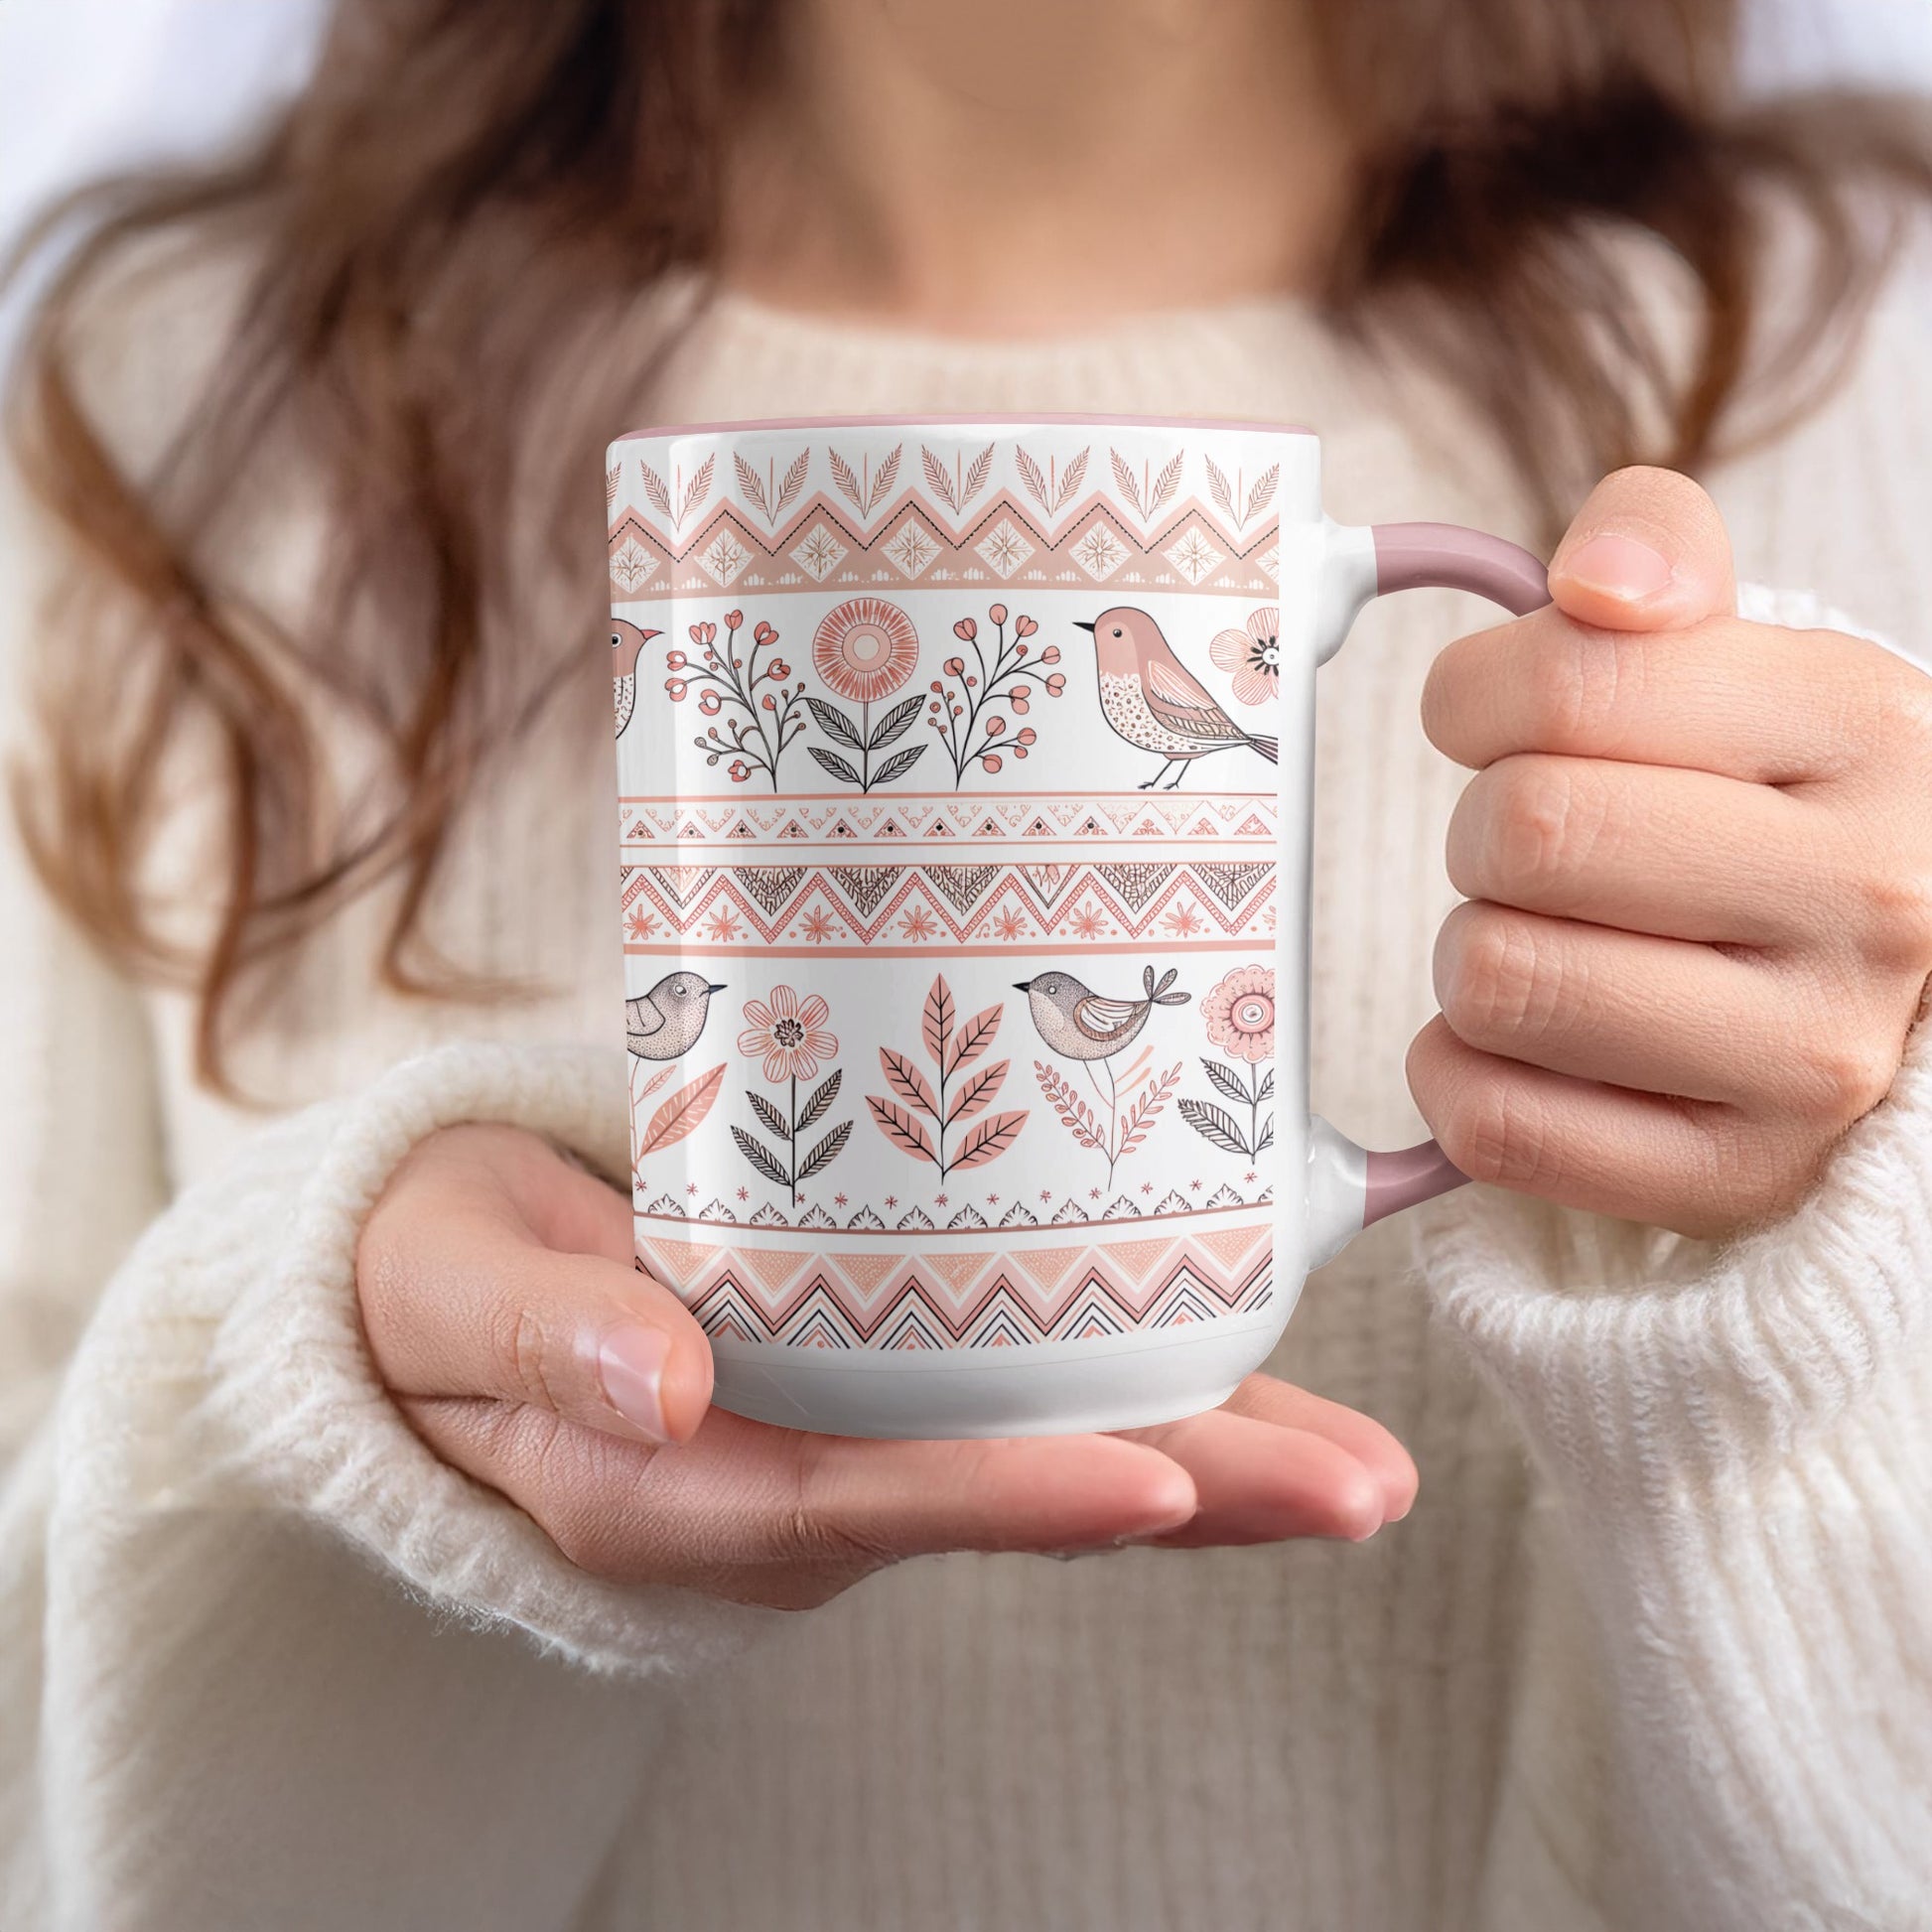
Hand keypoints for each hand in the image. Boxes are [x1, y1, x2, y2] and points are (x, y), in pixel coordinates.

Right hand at [356, 1124, 1416, 1608]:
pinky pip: (1020, 1398)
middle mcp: (790, 1485)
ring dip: (1206, 1458)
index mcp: (678, 1485)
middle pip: (1003, 1497)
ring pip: (1040, 1456)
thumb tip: (655, 1382)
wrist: (445, 1284)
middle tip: (1360, 1490)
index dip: (1007, 1497)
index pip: (862, 1500)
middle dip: (1187, 1497)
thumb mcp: (450, 1288)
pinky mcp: (874, 1385)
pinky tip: (1250, 1362)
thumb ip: (539, 1334)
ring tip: (1364, 1462)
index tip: (1152, 1482)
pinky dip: (1140, 1386)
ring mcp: (844, 1441)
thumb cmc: (440, 1277)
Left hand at [1411, 466, 1931, 1238]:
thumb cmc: (1773, 803)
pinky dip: (1459, 1074)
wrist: (1891, 983)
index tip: (1491, 721)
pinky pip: (1498, 1125)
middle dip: (1480, 830)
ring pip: (1498, 981)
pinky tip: (1518, 1042)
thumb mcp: (1746, 654)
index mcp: (1865, 727)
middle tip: (1528, 846)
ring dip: (1472, 952)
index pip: (1569, 685)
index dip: (1474, 697)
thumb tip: (1593, 583)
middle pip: (1523, 835)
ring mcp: (1813, 1060)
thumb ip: (1655, 552)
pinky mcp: (1736, 1178)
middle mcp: (1871, 898)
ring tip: (1542, 940)